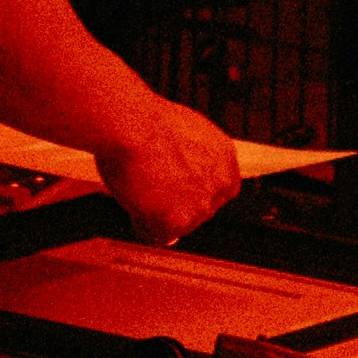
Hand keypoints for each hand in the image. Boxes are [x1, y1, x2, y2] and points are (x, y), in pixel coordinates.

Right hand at [97, 92, 244, 242]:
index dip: (192, 190)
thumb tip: (183, 171)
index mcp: (226, 159)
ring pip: (179, 225)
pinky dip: (141, 224)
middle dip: (177, 203)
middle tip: (151, 187)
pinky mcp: (177, 222)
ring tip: (138, 190)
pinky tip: (132, 202)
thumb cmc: (148, 121)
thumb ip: (192, 157)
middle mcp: (220, 185)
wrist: (133, 125)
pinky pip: (156, 235)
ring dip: (159, 215)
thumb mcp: (187, 132)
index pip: (218, 189)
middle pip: (200, 210)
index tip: (176, 187)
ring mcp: (201, 206)